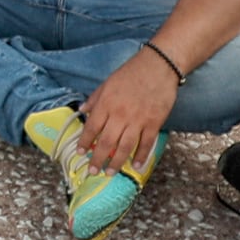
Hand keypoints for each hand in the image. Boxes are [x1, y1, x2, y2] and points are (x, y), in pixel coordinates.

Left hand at [79, 48, 177, 173]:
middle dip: (98, 159)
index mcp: (106, 104)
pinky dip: (141, 156)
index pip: (91, 127)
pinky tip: (135, 166)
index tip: (80, 153)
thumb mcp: (107, 82)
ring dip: (116, 163)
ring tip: (110, 173)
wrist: (158, 66)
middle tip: (93, 171)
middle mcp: (120, 115)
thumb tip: (82, 111)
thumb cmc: (131, 73)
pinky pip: (146, 144)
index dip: (84, 142)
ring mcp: (138, 120)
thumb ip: (94, 99)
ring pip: (124, 147)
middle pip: (106, 142)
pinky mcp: (154, 123)